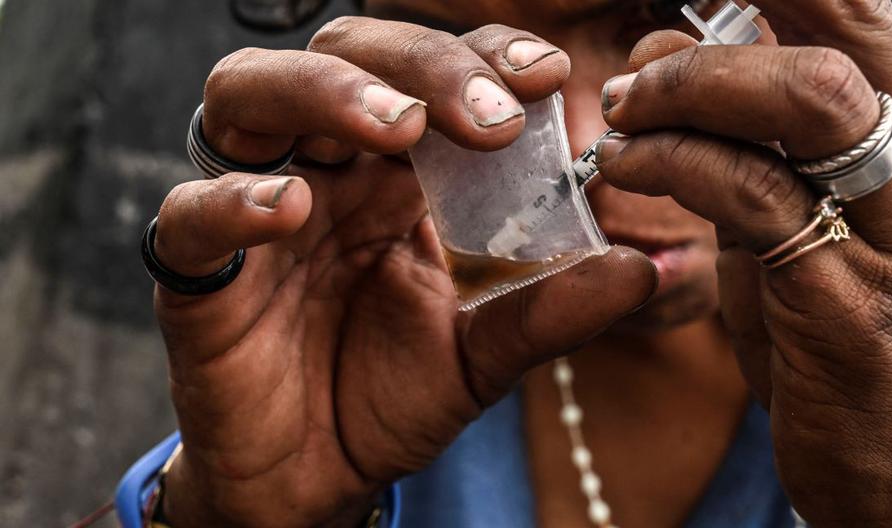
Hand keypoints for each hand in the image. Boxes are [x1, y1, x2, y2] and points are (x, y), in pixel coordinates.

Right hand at [154, 18, 655, 527]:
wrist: (318, 480)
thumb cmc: (392, 398)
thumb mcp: (482, 355)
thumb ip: (549, 311)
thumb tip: (641, 270)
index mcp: (396, 176)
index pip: (430, 74)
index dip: (481, 55)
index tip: (546, 74)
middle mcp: (326, 171)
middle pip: (345, 57)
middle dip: (418, 65)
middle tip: (484, 114)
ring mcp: (257, 214)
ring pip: (249, 96)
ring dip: (325, 94)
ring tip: (394, 128)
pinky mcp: (200, 276)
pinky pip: (190, 215)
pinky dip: (233, 200)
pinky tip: (288, 206)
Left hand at [596, 3, 891, 525]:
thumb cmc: (840, 342)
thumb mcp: (810, 230)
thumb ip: (754, 153)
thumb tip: (668, 66)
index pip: (865, 17)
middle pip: (835, 45)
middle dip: (713, 43)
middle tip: (634, 77)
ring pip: (803, 103)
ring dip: (688, 94)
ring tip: (621, 120)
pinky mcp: (856, 307)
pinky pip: (754, 196)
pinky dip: (674, 164)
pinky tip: (626, 170)